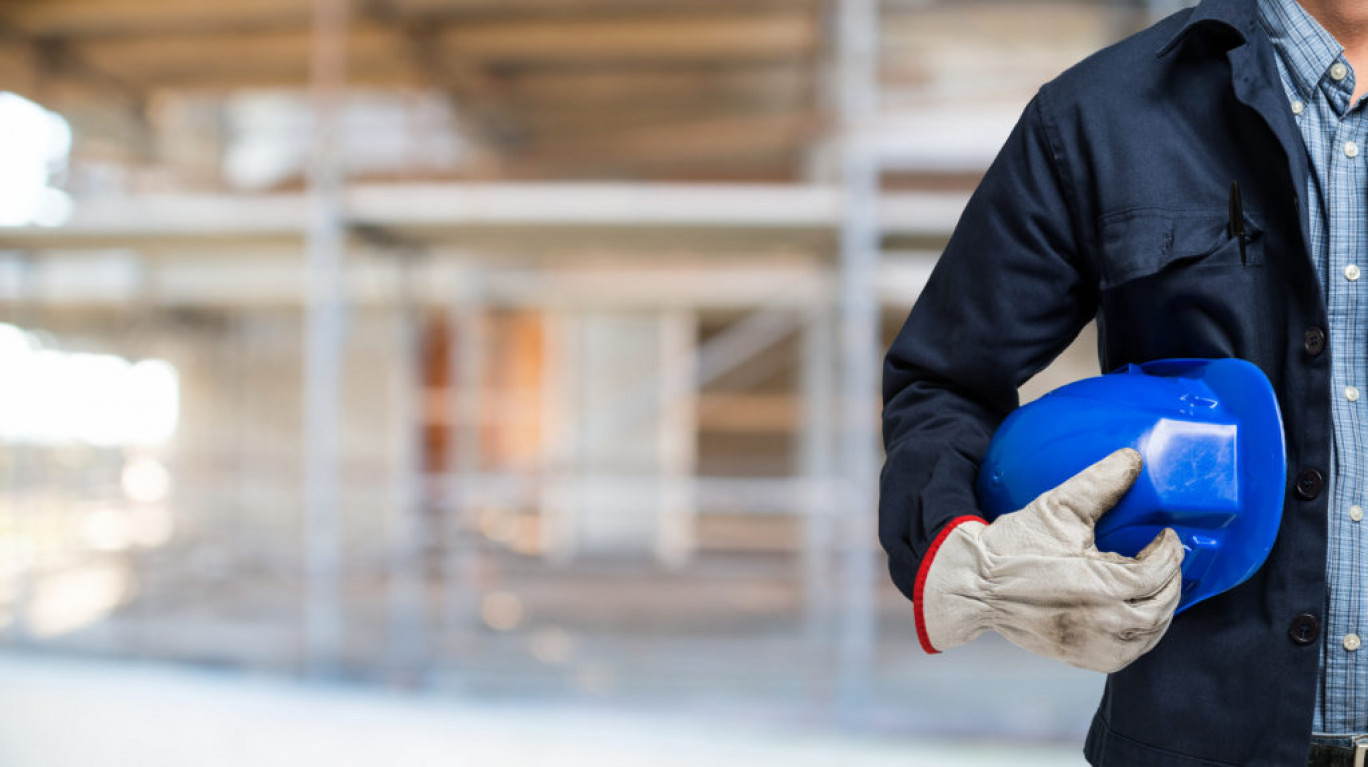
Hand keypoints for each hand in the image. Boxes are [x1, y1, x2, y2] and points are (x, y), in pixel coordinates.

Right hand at [919, 448, 1183, 672]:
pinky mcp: (1084, 657)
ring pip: (1151, 632)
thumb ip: (1099, 482)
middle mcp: (1104, 622)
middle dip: (1171, 579)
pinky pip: (1131, 651)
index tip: (1165, 536)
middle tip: (1166, 558)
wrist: (975, 586)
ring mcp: (1095, 645)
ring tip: (1157, 584)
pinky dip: (1143, 633)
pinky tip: (1138, 614)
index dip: (1169, 551)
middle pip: (1161, 605)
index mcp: (1102, 586)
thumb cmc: (1012, 549)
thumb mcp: (1056, 509)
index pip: (1158, 572)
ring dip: (1162, 607)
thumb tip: (1132, 459)